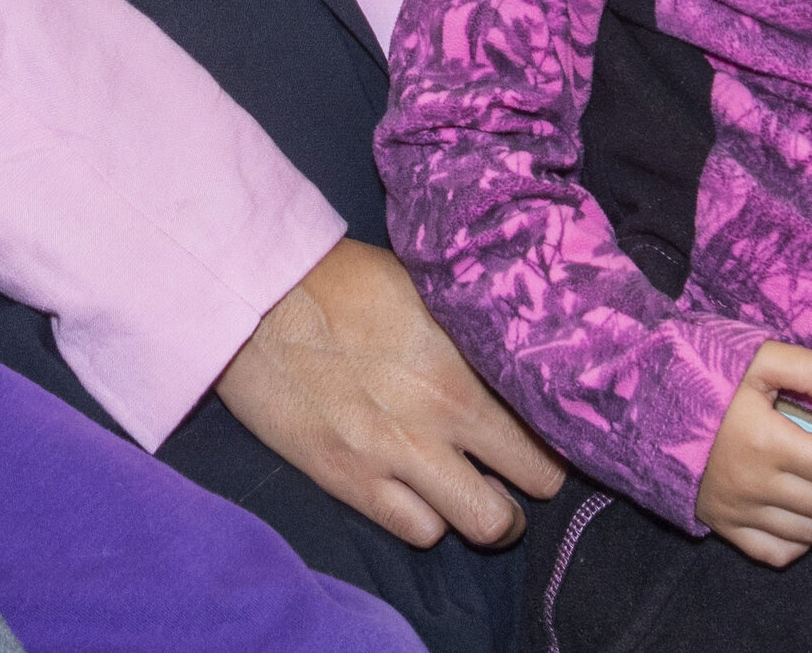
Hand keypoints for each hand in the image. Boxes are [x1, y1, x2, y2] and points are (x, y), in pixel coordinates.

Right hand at [214, 239, 567, 548]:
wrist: (253, 300)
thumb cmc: (338, 280)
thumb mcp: (422, 287)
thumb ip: (469, 329)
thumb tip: (511, 346)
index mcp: (464, 360)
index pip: (549, 420)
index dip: (558, 427)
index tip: (551, 426)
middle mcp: (442, 416)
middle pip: (537, 481)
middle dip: (537, 479)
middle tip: (522, 469)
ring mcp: (396, 457)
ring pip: (486, 524)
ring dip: (489, 510)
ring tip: (476, 492)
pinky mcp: (351, 482)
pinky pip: (421, 531)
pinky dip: (431, 520)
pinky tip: (422, 494)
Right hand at [695, 342, 811, 565]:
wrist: (645, 405)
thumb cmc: (705, 378)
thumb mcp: (756, 357)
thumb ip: (809, 369)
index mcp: (766, 442)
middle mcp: (755, 485)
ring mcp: (739, 512)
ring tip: (810, 472)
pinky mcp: (726, 527)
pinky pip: (779, 553)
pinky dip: (799, 537)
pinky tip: (795, 507)